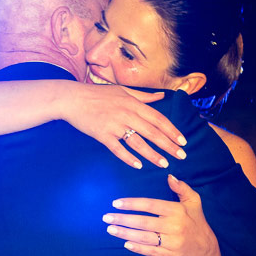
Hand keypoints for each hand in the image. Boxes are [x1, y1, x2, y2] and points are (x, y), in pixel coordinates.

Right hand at [58, 83, 186, 168]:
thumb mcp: (123, 90)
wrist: (72, 99)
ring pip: (138, 142)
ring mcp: (114, 125)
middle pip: (152, 132)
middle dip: (168, 145)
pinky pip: (118, 149)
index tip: (183, 141)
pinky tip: (138, 165)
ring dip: (153, 154)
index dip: (172, 130)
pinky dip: (128, 158)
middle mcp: (127, 114)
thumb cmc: (97, 94)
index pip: (158, 118)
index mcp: (133, 103)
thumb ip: (144, 96)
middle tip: (181, 156)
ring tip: (164, 164)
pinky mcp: (102, 135)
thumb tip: (162, 96)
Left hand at [102, 174, 218, 255]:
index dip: (132, 204)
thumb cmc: (196, 221)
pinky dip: (138, 248)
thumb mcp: (194, 202)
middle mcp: (174, 226)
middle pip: (144, 222)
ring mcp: (172, 242)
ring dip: (125, 233)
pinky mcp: (171, 255)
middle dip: (123, 219)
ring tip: (110, 229)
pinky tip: (125, 244)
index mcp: (177, 211)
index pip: (151, 205)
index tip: (116, 203)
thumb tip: (169, 176)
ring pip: (145, 237)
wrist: (206, 249)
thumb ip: (182, 188)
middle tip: (106, 217)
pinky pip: (151, 251)